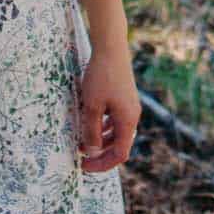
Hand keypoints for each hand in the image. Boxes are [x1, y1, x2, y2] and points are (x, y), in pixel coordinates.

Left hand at [77, 42, 139, 171]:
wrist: (111, 47)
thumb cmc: (101, 76)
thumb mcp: (92, 106)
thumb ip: (91, 131)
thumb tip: (91, 152)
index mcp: (128, 121)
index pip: (119, 154)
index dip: (102, 164)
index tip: (84, 165)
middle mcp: (132, 116)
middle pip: (119, 145)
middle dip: (101, 154)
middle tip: (81, 156)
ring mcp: (129, 106)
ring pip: (117, 132)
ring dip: (101, 140)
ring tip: (82, 141)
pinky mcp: (124, 98)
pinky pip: (116, 120)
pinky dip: (104, 127)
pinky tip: (90, 123)